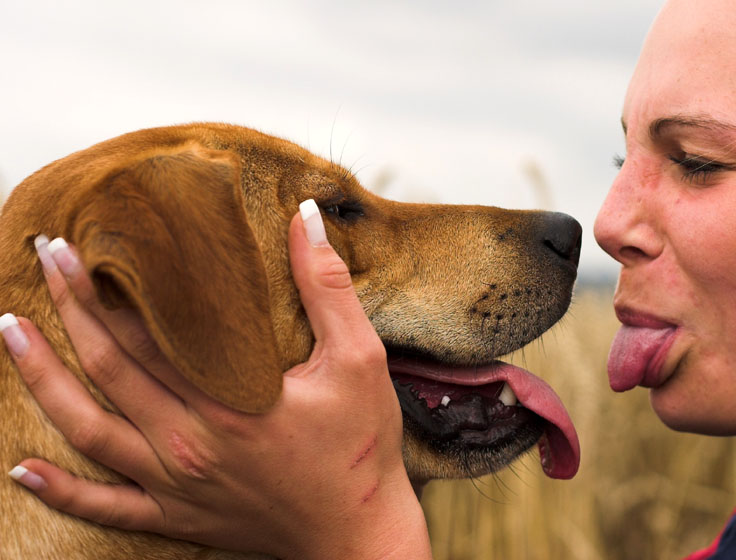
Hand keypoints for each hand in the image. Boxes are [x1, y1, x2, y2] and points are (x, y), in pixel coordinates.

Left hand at [2, 201, 430, 558]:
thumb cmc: (362, 448)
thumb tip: (303, 219)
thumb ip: (327, 286)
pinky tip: (22, 468)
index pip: (145, 334)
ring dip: (42, 380)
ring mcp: (175, 486)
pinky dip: (59, 491)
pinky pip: (104, 508)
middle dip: (68, 310)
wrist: (360, 535)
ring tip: (11, 332)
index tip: (75, 245)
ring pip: (86, 431)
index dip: (102, 288)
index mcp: (228, 402)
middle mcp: (188, 444)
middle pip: (107, 370)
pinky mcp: (177, 517)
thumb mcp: (359, 358)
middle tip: (45, 259)